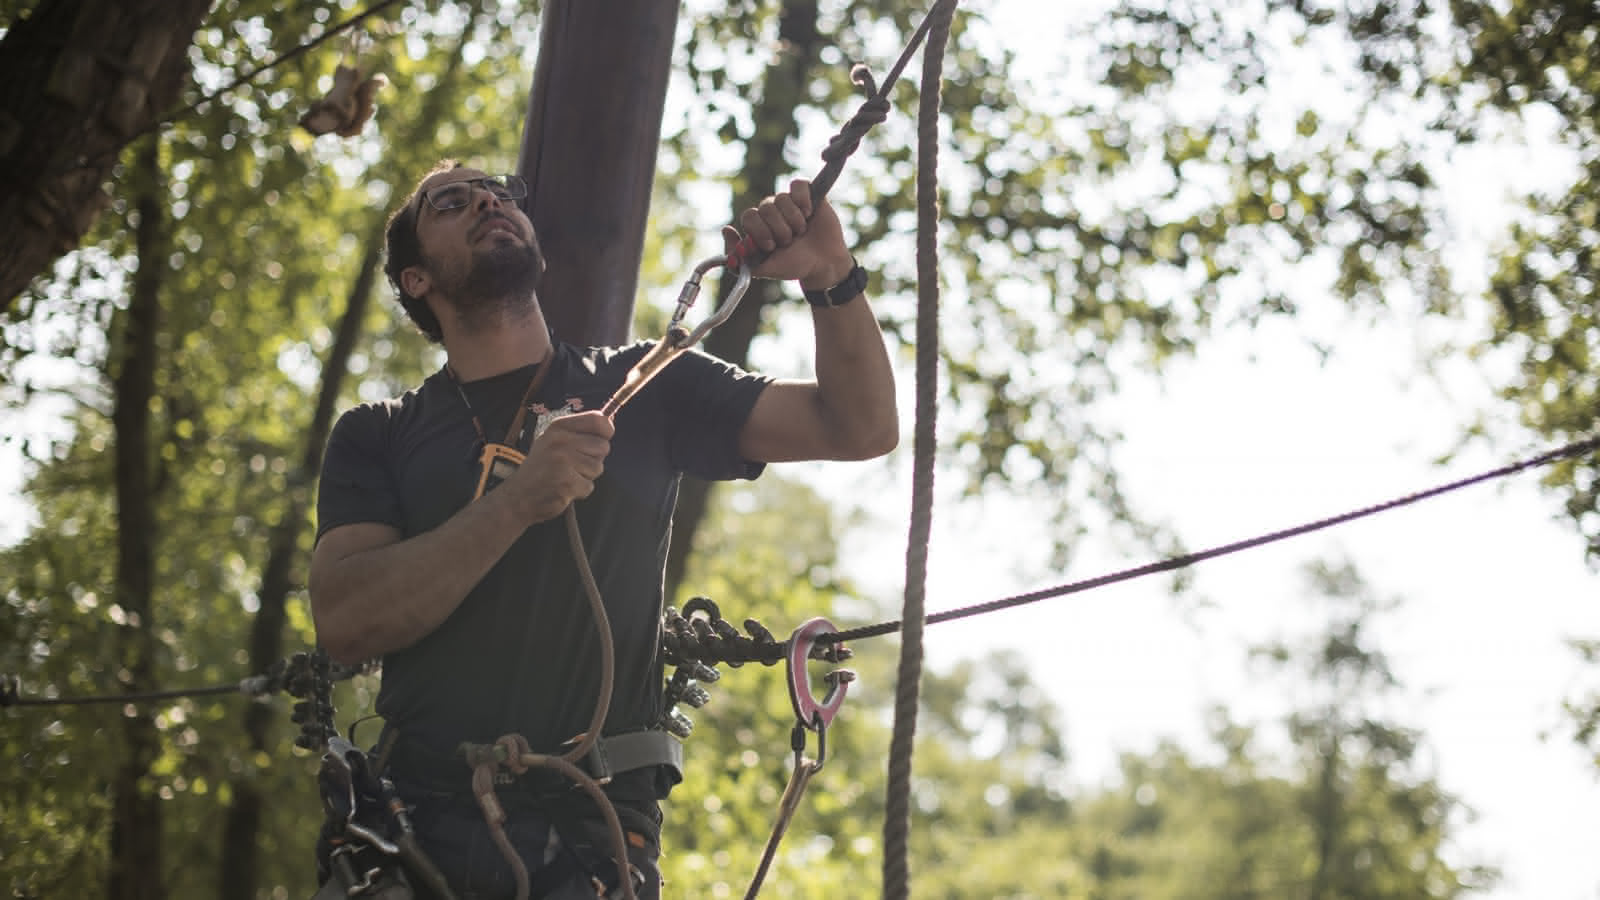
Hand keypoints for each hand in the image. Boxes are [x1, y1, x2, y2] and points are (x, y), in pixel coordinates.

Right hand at [504, 411, 612, 522]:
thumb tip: (610, 425)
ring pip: (598, 468)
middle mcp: (561, 441)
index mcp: (558, 428)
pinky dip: (580, 491)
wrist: (518, 496)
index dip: (606, 430)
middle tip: (573, 466)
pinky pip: (589, 486)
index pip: (598, 420)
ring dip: (586, 476)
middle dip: (594, 459)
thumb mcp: (553, 441)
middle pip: (603, 447)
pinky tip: (564, 489)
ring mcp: (563, 461)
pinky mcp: (567, 482)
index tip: (602, 438)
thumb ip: (578, 433)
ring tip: (567, 477)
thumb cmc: (541, 469)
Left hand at [722, 178, 854, 290]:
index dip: (759, 231)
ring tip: (801, 232)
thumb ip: (741, 258)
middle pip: (765, 207)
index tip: (771, 246)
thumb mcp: (765, 268)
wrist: (824, 264)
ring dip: (794, 220)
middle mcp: (771, 212)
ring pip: (782, 198)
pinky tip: (808, 213)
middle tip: (789, 241)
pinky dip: (803, 198)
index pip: (749, 216)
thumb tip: (726, 229)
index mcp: (758, 227)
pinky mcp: (808, 194)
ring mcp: (789, 202)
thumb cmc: (794, 266)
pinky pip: (798, 184)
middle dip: (779, 229)